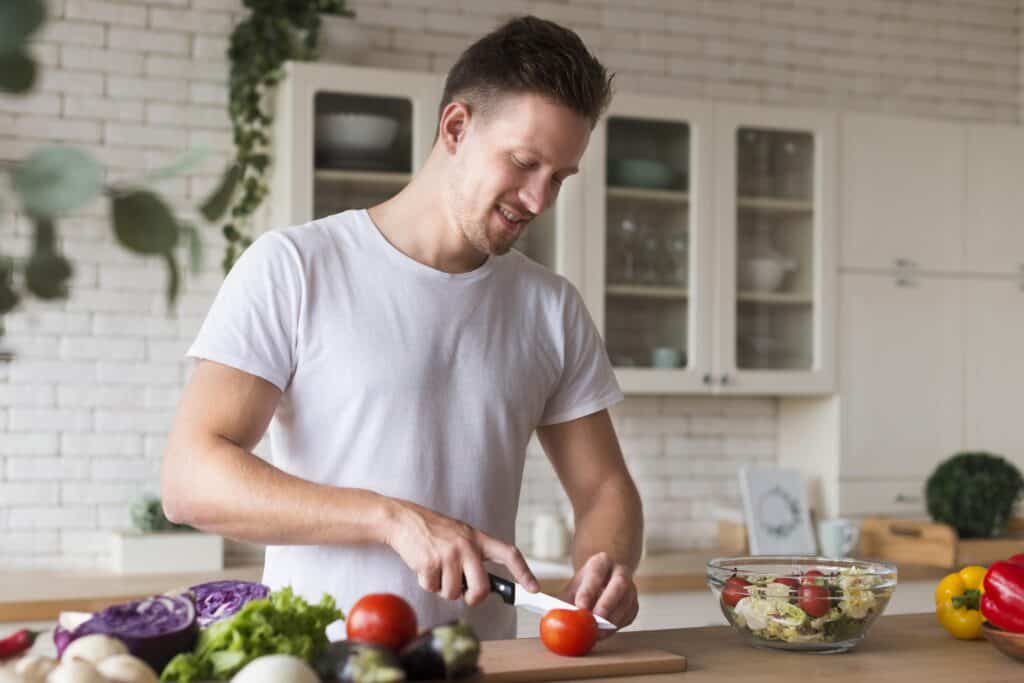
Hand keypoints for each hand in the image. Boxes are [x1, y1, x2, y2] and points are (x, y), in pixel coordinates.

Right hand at [384, 498, 538, 605]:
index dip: (524, 572)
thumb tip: (486, 587)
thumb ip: (475, 555)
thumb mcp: (461, 535)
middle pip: (482, 588)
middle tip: (466, 595)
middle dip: (474, 598)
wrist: (404, 520)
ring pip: (453, 593)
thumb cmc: (434, 531)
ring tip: (437, 569)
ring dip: (443, 588)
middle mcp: (466, 546)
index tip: (534, 588)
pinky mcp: (429, 564)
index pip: (509, 554)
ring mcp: (448, 555)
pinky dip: (427, 584)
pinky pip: (433, 589)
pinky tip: (424, 566)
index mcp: (478, 538)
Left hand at [559, 552, 637, 636]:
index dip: (589, 590)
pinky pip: (629, 616)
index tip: (580, 606)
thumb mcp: (574, 586)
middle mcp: (620, 572)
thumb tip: (550, 616)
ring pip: (627, 602)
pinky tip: (604, 633)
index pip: (596, 573)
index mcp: (602, 562)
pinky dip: (617, 626)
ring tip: (597, 633)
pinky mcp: (634, 604)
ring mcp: (630, 588)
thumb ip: (563, 600)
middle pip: (618, 585)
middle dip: (607, 604)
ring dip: (613, 620)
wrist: (605, 580)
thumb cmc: (586, 585)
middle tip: (595, 620)